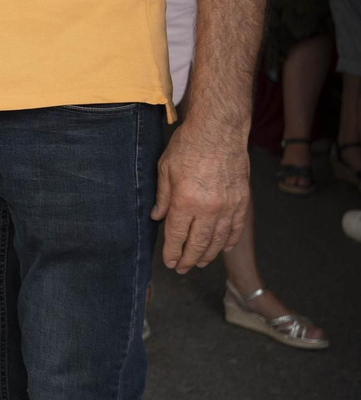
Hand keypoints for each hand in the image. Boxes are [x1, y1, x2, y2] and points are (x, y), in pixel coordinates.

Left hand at [151, 121, 249, 274]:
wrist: (219, 130)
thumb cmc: (188, 145)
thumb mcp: (165, 169)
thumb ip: (162, 197)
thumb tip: (157, 218)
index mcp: (185, 201)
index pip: (177, 236)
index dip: (173, 252)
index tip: (170, 262)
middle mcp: (208, 208)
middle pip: (198, 243)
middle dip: (189, 259)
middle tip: (182, 268)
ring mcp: (228, 206)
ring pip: (219, 240)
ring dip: (209, 254)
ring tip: (200, 262)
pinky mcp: (242, 200)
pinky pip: (237, 227)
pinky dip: (230, 240)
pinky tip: (224, 247)